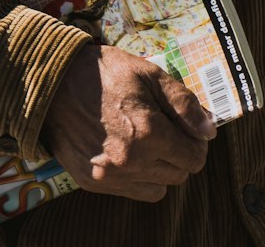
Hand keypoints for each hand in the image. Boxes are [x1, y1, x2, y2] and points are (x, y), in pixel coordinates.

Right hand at [41, 44, 214, 200]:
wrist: (54, 82)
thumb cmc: (105, 73)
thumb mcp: (150, 74)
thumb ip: (184, 103)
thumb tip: (209, 132)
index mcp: (149, 132)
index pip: (194, 158)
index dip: (196, 142)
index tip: (188, 129)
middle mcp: (131, 161)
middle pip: (179, 175)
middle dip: (181, 154)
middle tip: (169, 131)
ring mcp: (110, 176)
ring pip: (159, 187)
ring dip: (161, 168)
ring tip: (148, 141)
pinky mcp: (93, 183)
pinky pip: (132, 192)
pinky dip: (138, 177)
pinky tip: (128, 151)